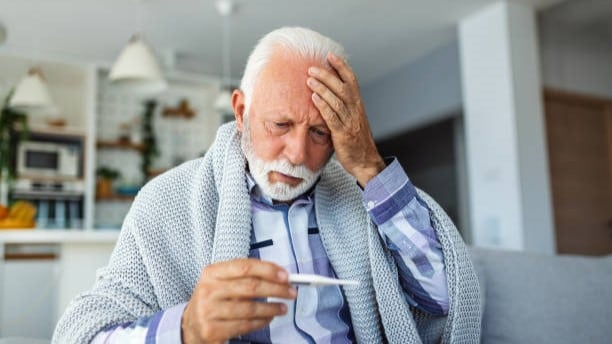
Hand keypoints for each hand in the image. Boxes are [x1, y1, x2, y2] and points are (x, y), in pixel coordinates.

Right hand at [181, 259, 295, 343]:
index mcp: (212, 273)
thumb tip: (279, 275)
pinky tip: (268, 318)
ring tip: (283, 308)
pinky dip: (262, 322)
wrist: (190, 325)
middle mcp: (208, 290)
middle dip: (276, 289)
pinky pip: (245, 325)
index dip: (268, 270)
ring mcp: (209, 311)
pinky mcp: (213, 330)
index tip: (285, 275)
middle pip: (251, 287)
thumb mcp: (222, 281)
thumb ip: (246, 276)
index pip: (245, 266)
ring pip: (250, 308)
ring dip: (272, 308)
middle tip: (291, 292)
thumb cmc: (213, 300)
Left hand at [307, 53, 385, 186]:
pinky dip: (323, 106)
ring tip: (309, 79)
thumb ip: (343, 107)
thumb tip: (328, 94)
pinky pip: (333, 117)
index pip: (351, 81)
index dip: (341, 67)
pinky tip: (314, 98)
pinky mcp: (343, 134)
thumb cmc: (356, 141)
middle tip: (312, 67)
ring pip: (337, 100)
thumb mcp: (352, 120)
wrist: (366, 162)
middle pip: (343, 87)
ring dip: (323, 88)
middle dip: (327, 75)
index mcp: (358, 105)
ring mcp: (350, 122)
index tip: (330, 55)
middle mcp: (356, 110)